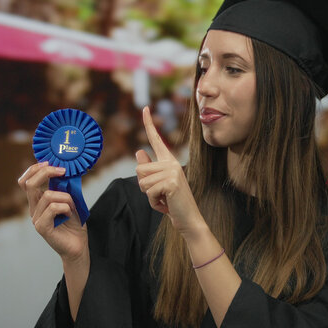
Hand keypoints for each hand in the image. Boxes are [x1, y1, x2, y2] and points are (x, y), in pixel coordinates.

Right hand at [18, 162, 87, 261]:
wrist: (78, 245)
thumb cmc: (74, 223)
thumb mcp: (70, 200)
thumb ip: (64, 188)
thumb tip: (64, 171)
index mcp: (38, 201)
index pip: (25, 181)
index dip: (34, 169)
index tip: (50, 163)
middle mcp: (34, 209)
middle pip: (29, 184)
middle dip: (46, 172)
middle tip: (62, 171)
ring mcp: (36, 219)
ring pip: (47, 195)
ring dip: (65, 197)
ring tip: (72, 206)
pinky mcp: (42, 227)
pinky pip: (53, 208)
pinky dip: (66, 207)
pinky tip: (70, 214)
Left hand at [136, 107, 205, 239]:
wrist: (188, 219)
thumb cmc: (173, 202)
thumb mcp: (158, 184)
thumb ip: (149, 169)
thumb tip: (139, 152)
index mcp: (169, 161)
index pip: (156, 139)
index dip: (149, 124)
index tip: (145, 108)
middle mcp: (171, 163)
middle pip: (139, 169)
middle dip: (144, 186)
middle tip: (159, 194)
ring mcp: (172, 172)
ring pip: (142, 181)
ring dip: (149, 196)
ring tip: (164, 199)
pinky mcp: (171, 183)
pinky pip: (149, 192)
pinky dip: (153, 203)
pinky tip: (166, 204)